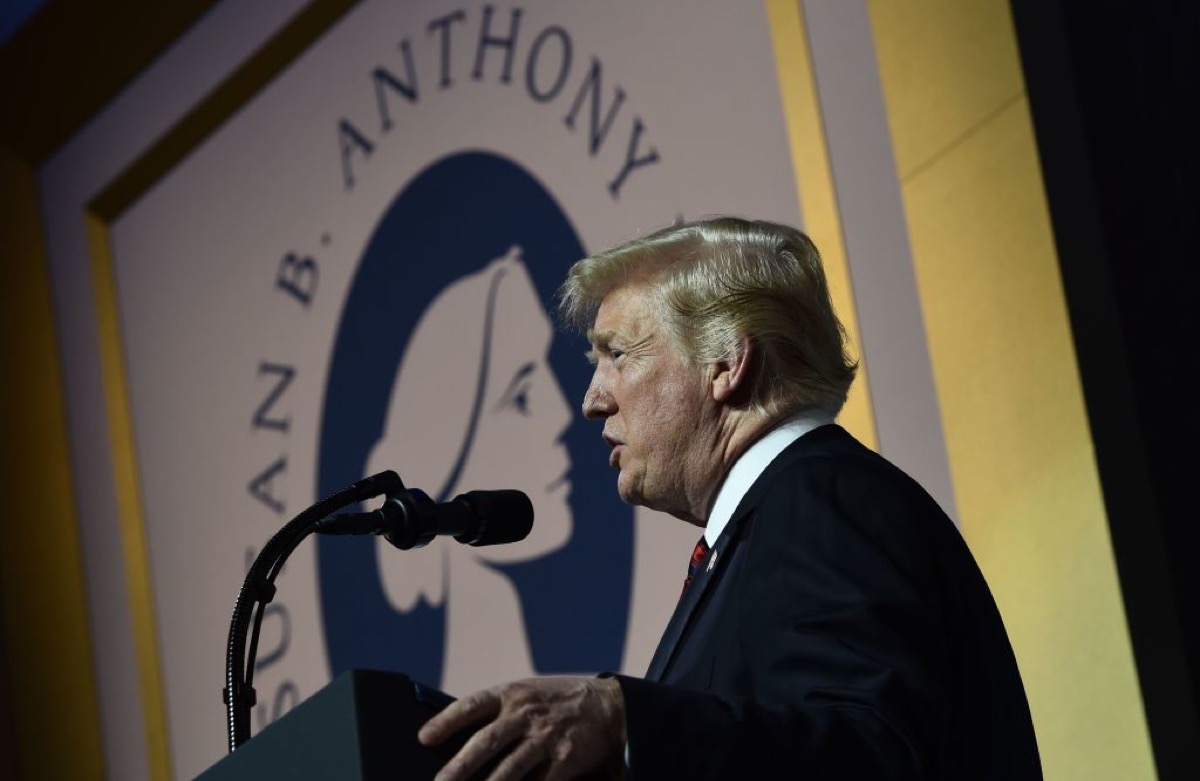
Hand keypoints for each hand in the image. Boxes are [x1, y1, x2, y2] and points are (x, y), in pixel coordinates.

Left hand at [417, 675, 625, 780]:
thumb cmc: (557, 702)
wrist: (609, 706)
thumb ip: (498, 713)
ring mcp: (547, 737)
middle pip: (487, 741)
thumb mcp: (528, 694)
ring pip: (510, 769)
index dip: (447, 721)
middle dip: (460, 766)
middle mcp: (527, 713)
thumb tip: (458, 742)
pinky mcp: (566, 760)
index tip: (424, 738)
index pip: (472, 705)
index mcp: (513, 693)